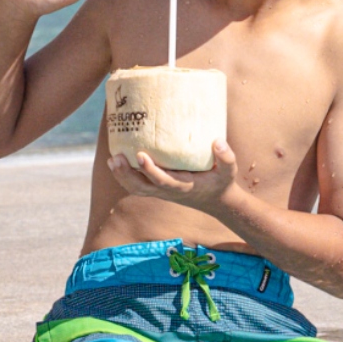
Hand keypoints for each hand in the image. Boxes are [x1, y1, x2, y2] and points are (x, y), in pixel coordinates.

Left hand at [107, 140, 238, 212]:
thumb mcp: (229, 170)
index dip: (150, 170)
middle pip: (142, 188)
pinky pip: (137, 186)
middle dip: (127, 174)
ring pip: (136, 189)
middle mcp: (169, 191)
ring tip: (113, 159)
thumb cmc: (221, 182)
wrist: (216, 201)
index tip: (140, 155)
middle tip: (116, 157)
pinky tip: (117, 162)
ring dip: (121, 176)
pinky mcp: (158, 189)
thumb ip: (226, 157)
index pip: (163, 181)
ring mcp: (161, 191)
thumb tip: (218, 141)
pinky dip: (125, 177)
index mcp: (184, 186)